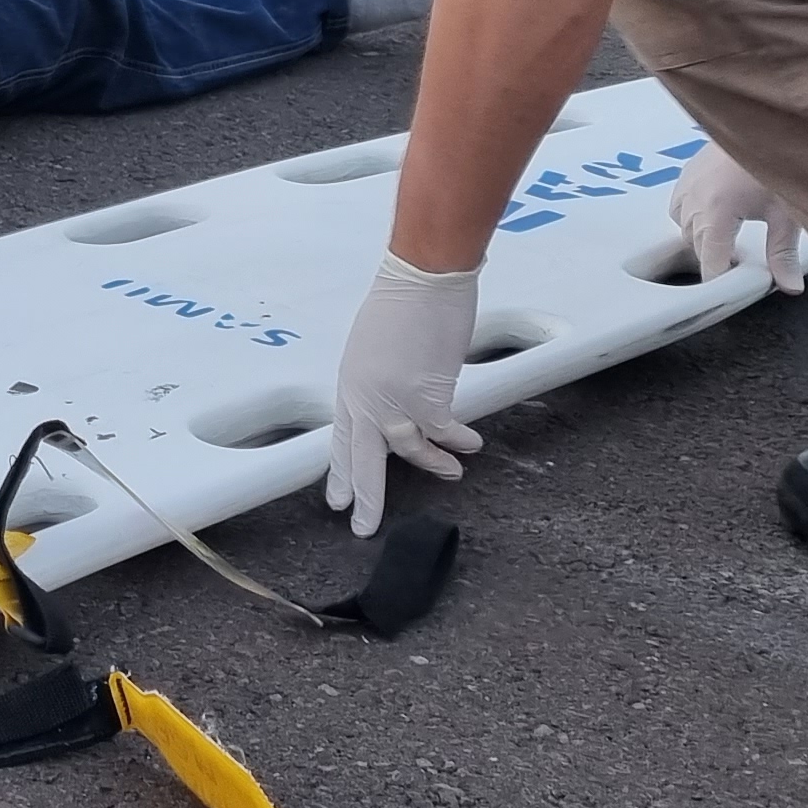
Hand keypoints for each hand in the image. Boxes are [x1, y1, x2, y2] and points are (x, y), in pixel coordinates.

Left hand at [325, 252, 484, 537]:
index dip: (340, 473)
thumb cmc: (402, 302)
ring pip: (411, 450)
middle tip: (363, 527)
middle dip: (364, 498)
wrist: (423, 280)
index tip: (338, 501)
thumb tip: (393, 401)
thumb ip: (377, 382)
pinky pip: (444, 432)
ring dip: (434, 464)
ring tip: (451, 473)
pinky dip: (458, 440)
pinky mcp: (428, 397)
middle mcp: (366, 397)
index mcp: (350, 385)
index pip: (342, 441)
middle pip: (363, 461)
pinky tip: (470, 444)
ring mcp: (395, 400)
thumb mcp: (372, 348)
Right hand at [668, 143, 806, 292]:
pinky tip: (714, 213)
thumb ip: (783, 253)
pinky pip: (680, 205)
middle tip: (737, 265)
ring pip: (685, 226)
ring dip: (702, 236)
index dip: (719, 279)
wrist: (766, 123)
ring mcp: (687, 183)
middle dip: (714, 258)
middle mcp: (695, 199)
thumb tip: (790, 286)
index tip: (728, 290)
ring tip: (727, 238)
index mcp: (717, 212)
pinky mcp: (687, 171)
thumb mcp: (787, 213)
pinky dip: (692, 215)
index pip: (710, 261)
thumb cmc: (778, 163)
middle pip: (697, 245)